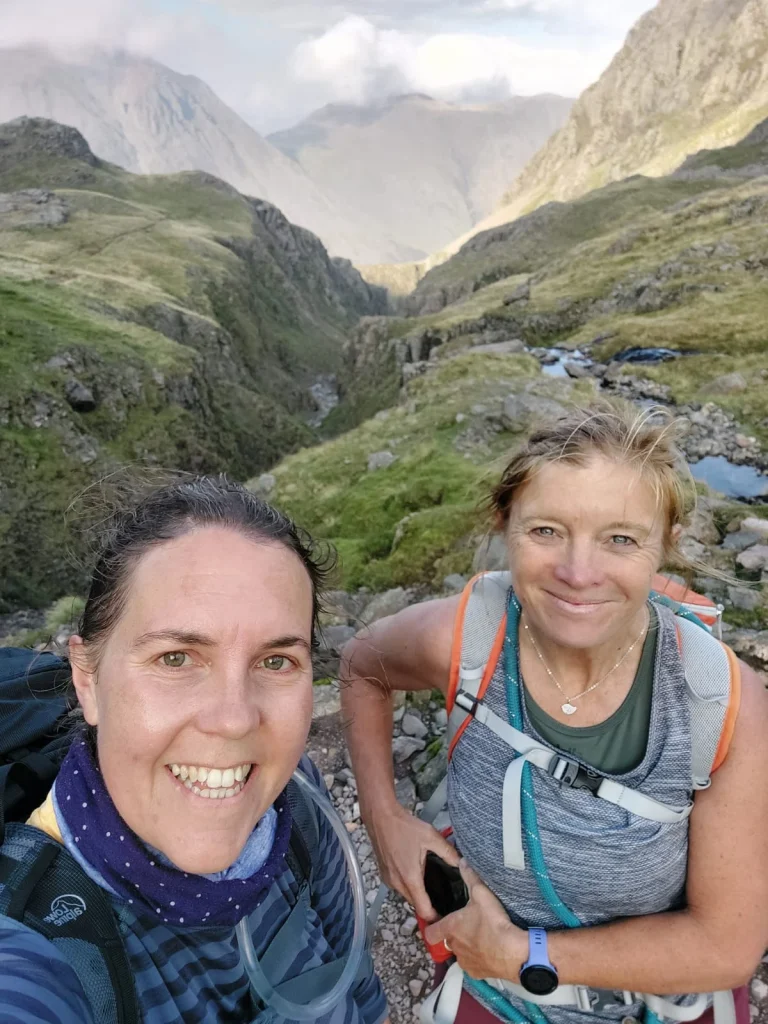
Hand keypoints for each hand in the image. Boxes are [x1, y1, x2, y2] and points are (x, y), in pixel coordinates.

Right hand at [365, 803, 459, 921]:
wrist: (380, 816)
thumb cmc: (404, 826)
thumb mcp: (431, 836)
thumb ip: (448, 852)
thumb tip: (462, 864)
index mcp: (410, 878)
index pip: (423, 910)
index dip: (436, 917)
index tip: (447, 916)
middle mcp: (397, 883)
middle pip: (415, 904)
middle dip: (429, 905)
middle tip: (444, 898)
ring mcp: (388, 880)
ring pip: (407, 896)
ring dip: (418, 894)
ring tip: (431, 882)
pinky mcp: (384, 874)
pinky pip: (399, 887)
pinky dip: (408, 885)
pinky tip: (416, 871)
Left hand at [424, 861, 526, 979]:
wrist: (513, 952)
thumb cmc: (493, 922)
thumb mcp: (482, 894)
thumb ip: (470, 876)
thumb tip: (462, 861)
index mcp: (451, 928)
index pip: (430, 932)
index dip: (432, 927)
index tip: (437, 921)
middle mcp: (454, 947)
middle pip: (448, 940)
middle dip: (455, 934)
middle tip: (469, 924)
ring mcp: (466, 962)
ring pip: (461, 953)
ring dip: (467, 947)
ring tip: (481, 937)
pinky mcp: (478, 973)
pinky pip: (473, 965)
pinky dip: (479, 959)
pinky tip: (490, 950)